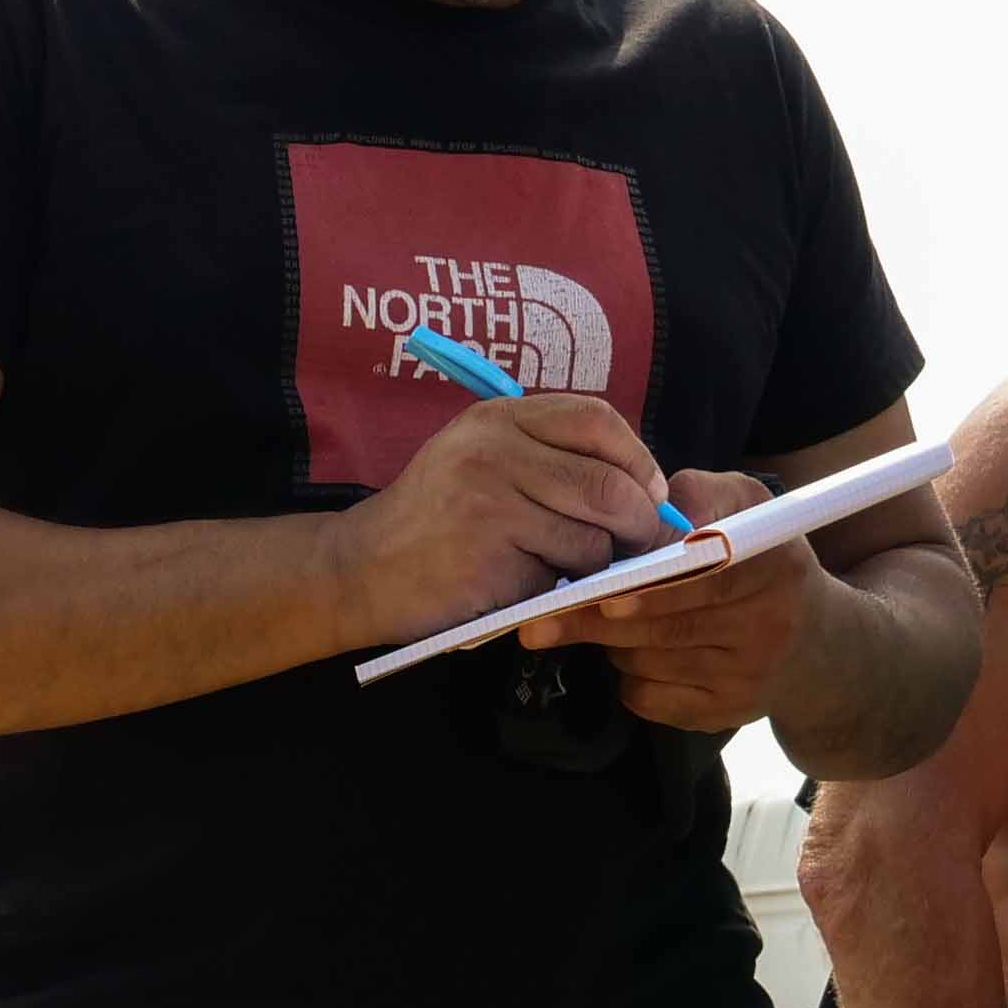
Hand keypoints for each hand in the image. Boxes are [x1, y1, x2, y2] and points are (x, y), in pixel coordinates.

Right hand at [328, 391, 673, 653]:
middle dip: (638, 523)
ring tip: (562, 565)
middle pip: (609, 485)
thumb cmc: (435, 519)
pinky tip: (524, 583)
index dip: (637, 459)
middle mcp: (494, 453)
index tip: (647, 491)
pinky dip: (558, 590)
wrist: (360, 568)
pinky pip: (560, 579)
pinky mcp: (491, 562)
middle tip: (636, 544)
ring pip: (593, 539)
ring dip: (596, 564)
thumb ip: (551, 458)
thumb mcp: (481, 459)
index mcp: (498, 418)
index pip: (597, 419)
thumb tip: (646, 490)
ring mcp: (491, 507)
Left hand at [522, 462, 814, 732]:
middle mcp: (768, 629)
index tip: (607, 596)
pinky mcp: (722, 716)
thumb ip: (704, 495)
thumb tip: (654, 509)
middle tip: (541, 620)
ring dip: (611, 642)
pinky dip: (627, 676)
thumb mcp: (750, 511)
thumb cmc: (762, 563)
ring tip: (605, 618)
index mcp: (777, 568)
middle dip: (598, 622)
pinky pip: (648, 698)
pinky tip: (636, 653)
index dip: (655, 591)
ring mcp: (745, 680)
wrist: (814, 646)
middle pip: (666, 630)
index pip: (709, 582)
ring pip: (648, 662)